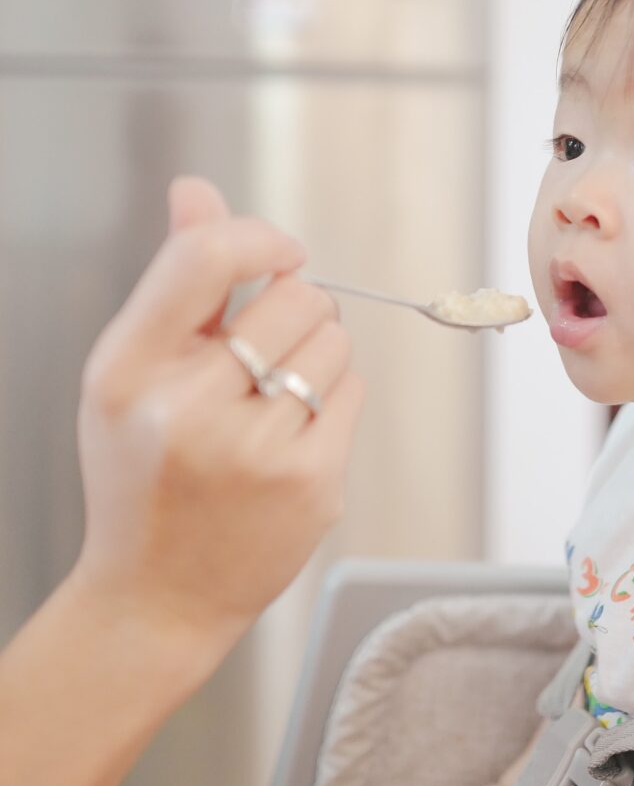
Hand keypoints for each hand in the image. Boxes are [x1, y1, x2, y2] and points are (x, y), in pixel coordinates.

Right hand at [71, 176, 364, 656]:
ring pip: (336, 341)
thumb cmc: (143, 473)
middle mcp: (187, 409)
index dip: (260, 237)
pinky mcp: (311, 484)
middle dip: (297, 308)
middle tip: (271, 347)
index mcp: (128, 371)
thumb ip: (175, 280)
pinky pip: (353, 391)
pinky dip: (334, 399)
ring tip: (275, 397)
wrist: (156, 596)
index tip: (281, 253)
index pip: (207, 258)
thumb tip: (197, 189)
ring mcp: (255, 451)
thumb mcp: (130, 374)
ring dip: (318, 354)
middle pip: (298, 296)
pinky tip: (294, 434)